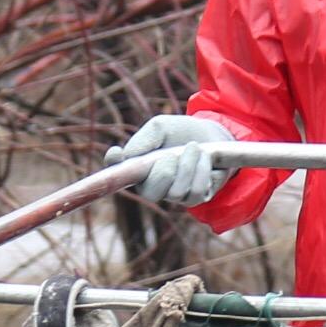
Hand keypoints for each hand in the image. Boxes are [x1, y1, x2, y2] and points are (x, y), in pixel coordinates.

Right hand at [114, 113, 237, 210]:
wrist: (211, 135)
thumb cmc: (180, 132)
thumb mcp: (161, 127)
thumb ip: (145, 140)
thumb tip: (124, 156)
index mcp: (136, 168)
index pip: (116, 174)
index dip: (114, 170)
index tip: (117, 154)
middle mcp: (150, 186)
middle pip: (149, 193)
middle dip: (165, 170)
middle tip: (173, 153)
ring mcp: (172, 195)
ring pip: (175, 192)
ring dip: (188, 166)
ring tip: (194, 148)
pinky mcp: (193, 199)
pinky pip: (195, 192)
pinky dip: (202, 171)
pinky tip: (205, 160)